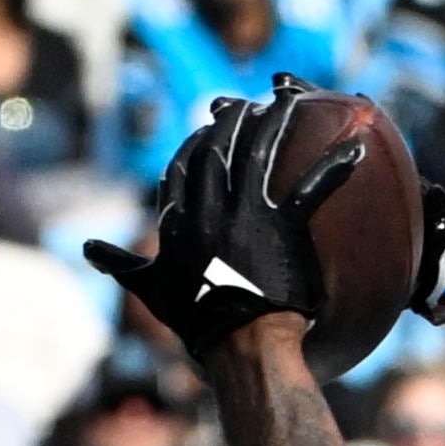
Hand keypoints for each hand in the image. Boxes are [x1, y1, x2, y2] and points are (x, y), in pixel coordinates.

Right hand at [84, 92, 355, 356]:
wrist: (238, 345)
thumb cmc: (195, 320)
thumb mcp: (149, 287)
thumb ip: (120, 263)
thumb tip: (88, 250)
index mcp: (180, 218)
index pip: (184, 167)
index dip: (196, 145)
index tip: (207, 130)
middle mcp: (210, 208)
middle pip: (219, 149)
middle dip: (232, 122)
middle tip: (246, 105)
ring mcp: (246, 214)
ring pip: (260, 153)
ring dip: (276, 122)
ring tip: (290, 100)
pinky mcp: (282, 227)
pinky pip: (310, 187)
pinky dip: (335, 167)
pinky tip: (357, 148)